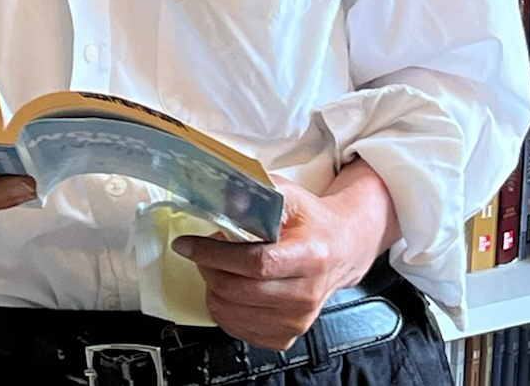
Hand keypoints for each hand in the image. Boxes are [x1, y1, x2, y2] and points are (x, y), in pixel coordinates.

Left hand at [174, 163, 400, 350]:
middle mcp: (307, 294)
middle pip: (239, 291)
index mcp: (310, 257)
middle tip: (201, 252)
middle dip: (208, 268)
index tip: (187, 244)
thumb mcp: (288, 196)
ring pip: (232, 313)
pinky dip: (223, 309)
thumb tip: (222, 196)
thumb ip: (255, 194)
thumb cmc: (312, 223)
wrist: (342, 249)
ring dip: (212, 288)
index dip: (214, 254)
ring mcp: (298, 320)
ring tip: (218, 267)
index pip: (255, 263)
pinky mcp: (286, 335)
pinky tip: (228, 288)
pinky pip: (238, 330)